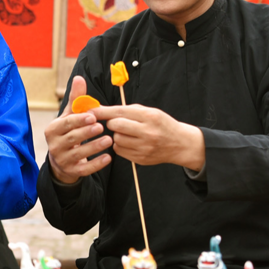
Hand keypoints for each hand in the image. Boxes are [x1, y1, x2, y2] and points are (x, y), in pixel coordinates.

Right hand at [44, 76, 112, 184]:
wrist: (62, 159)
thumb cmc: (68, 131)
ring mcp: (62, 160)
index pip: (65, 124)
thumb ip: (76, 99)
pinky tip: (108, 158)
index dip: (79, 120)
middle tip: (101, 127)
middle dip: (86, 132)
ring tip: (109, 140)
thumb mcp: (70, 116)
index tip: (92, 116)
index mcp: (53, 130)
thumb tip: (79, 78)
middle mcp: (54, 145)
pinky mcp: (72, 171)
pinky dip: (96, 164)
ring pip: (78, 154)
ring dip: (94, 146)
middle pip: (71, 138)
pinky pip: (84, 169)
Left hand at [90, 104, 205, 170]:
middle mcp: (147, 132)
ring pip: (116, 139)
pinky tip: (130, 142)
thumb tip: (101, 109)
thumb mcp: (148, 111)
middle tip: (117, 122)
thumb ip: (127, 110)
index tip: (89, 111)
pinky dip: (121, 145)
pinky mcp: (141, 159)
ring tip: (128, 133)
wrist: (179, 144)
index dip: (102, 111)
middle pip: (115, 126)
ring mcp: (144, 147)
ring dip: (117, 135)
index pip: (119, 112)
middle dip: (112, 123)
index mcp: (149, 116)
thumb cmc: (161, 124)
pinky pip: (120, 151)